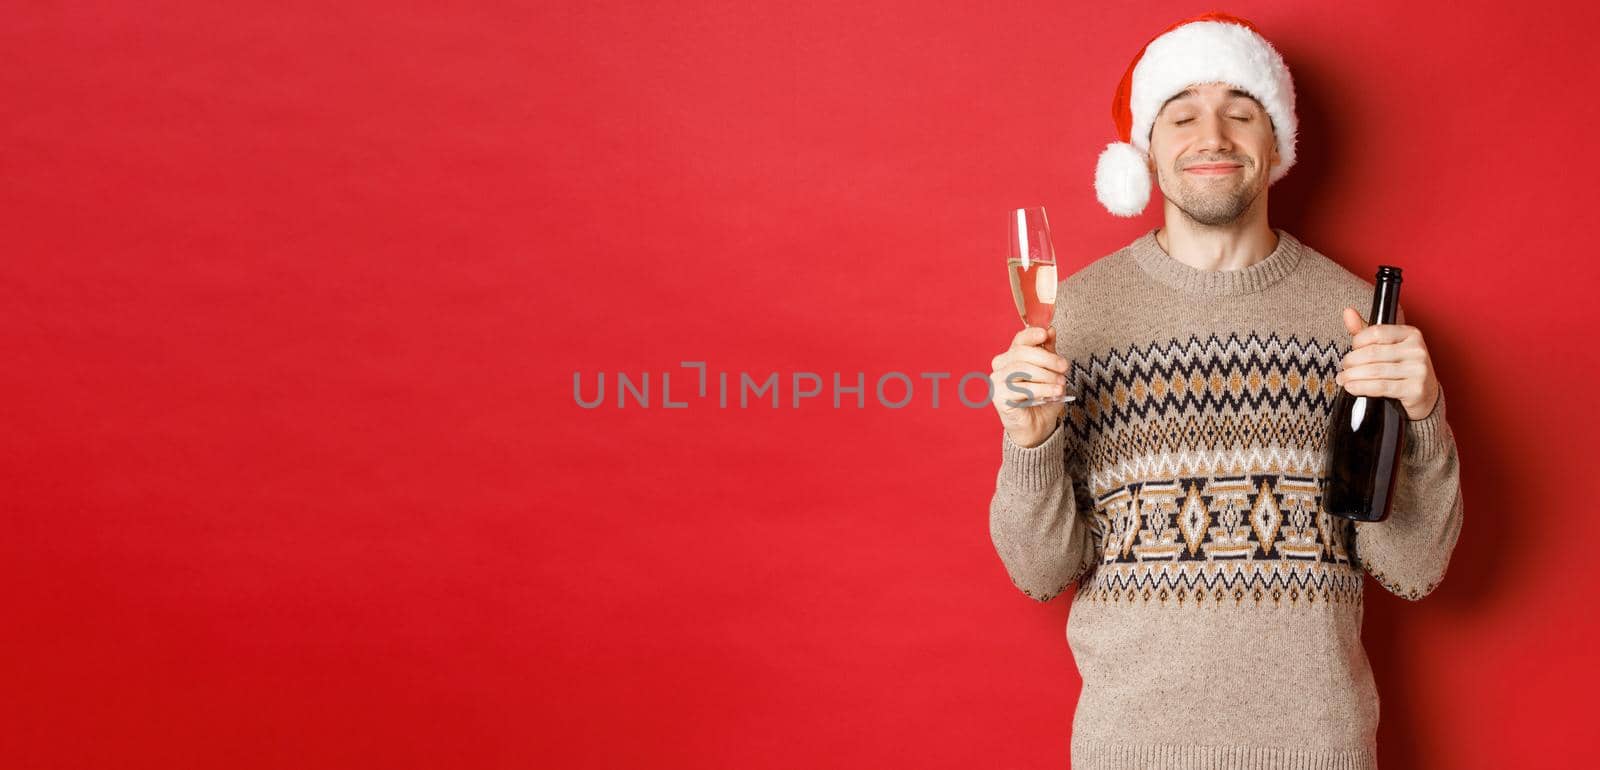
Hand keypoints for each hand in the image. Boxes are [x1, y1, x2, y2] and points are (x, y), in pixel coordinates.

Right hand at [990, 326, 1069, 447]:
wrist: (1037, 427)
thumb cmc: (1042, 398)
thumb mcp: (1050, 372)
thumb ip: (1049, 351)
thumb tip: (1051, 330)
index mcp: (1012, 356)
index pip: (1019, 340)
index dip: (1032, 335)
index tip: (1046, 335)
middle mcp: (1001, 366)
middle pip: (1021, 353)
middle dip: (1047, 359)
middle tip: (1064, 367)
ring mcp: (997, 381)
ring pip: (1022, 370)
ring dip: (1046, 376)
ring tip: (1061, 384)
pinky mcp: (998, 396)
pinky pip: (1022, 388)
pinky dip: (1042, 390)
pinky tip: (1054, 394)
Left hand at [1334, 307, 1440, 420]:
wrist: (1424, 394)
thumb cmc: (1401, 367)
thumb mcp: (1387, 346)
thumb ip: (1366, 331)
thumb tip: (1348, 312)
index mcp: (1411, 334)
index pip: (1376, 332)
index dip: (1357, 342)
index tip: (1352, 350)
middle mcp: (1417, 349)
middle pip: (1372, 353)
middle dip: (1351, 362)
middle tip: (1343, 368)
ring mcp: (1418, 370)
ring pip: (1374, 371)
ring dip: (1352, 376)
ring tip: (1343, 379)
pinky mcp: (1415, 389)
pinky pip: (1381, 387)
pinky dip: (1361, 387)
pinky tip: (1351, 388)